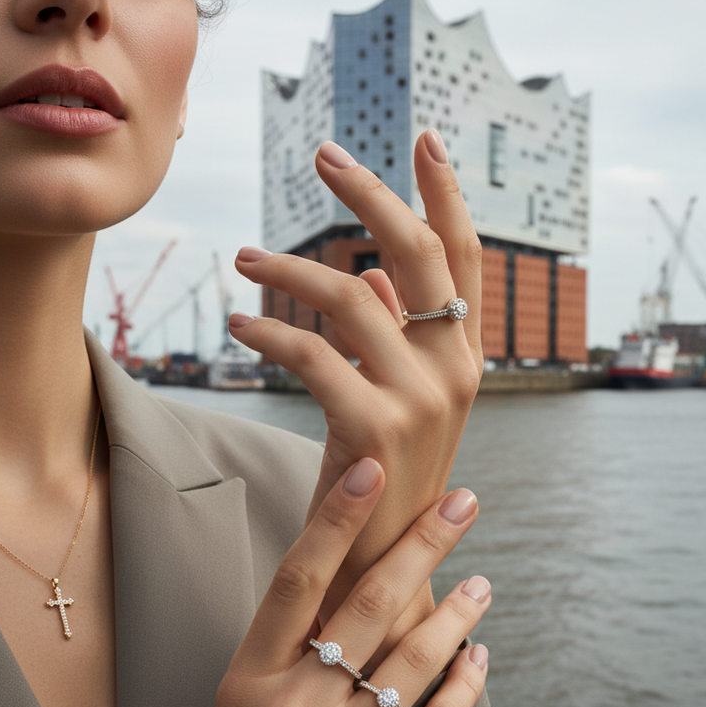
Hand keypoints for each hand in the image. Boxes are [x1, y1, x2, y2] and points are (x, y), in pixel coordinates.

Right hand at [162, 460, 489, 706]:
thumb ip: (279, 656)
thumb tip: (336, 585)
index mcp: (248, 681)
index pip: (297, 580)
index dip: (337, 519)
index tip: (373, 469)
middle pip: (368, 603)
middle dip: (422, 544)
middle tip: (463, 502)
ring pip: (415, 658)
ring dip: (457, 612)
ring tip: (483, 582)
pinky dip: (465, 684)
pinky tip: (480, 658)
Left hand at [231, 130, 482, 646]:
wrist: (382, 569)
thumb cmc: (383, 480)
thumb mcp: (398, 403)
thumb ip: (389, 337)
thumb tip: (364, 276)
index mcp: (463, 357)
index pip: (467, 258)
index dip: (446, 194)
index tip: (422, 137)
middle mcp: (454, 369)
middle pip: (419, 254)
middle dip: (371, 194)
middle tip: (322, 156)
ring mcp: (422, 397)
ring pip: (350, 295)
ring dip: (288, 268)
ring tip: (244, 259)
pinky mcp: (375, 425)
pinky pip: (313, 352)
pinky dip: (269, 332)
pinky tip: (238, 328)